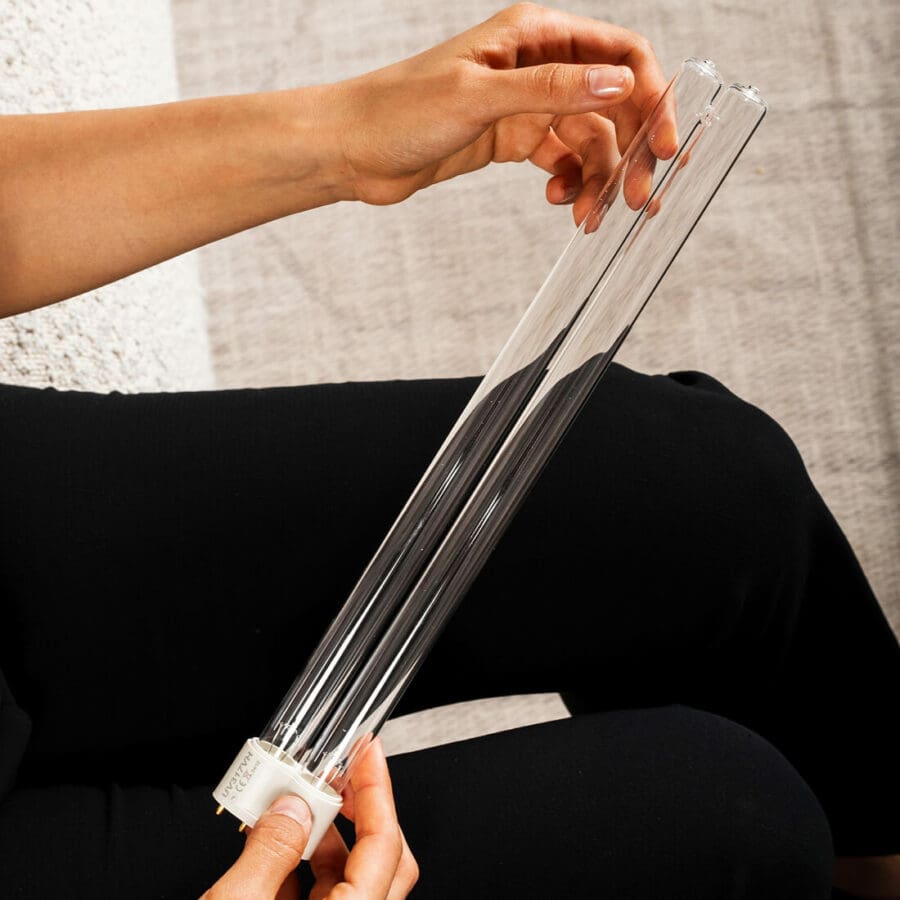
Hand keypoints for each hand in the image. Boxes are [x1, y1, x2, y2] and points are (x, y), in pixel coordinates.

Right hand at [202, 739, 416, 899]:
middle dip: (358, 807)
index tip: (369, 749)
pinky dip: (301, 869)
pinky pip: (320, 898)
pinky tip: (273, 847)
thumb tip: (289, 806)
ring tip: (293, 806)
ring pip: (348, 876)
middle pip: (381, 855)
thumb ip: (269, 849)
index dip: (378, 787)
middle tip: (339, 771)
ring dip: (323, 837)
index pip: (385, 841)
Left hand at [328, 2, 676, 223]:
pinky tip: (561, 205)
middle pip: (611, 104)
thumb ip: (551, 91)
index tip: (664, 146)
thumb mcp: (479, 96)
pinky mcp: (512, 140)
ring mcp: (527, 105)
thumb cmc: (400, 110)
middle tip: (635, 199)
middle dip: (629, 152)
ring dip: (598, 179)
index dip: (652, 96)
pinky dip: (569, 184)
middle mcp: (539, 65)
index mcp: (536, 34)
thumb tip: (619, 83)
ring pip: (588, 140)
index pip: (620, 53)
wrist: (354, 150)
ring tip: (589, 218)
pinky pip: (561, 162)